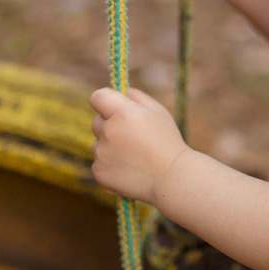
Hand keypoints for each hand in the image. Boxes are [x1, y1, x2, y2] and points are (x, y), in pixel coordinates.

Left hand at [90, 87, 188, 203]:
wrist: (171, 177)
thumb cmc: (167, 141)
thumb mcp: (158, 111)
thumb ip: (136, 96)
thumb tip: (119, 92)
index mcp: (123, 113)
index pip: (98, 97)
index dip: (104, 100)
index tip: (111, 106)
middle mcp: (108, 132)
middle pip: (96, 122)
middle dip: (110, 125)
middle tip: (132, 136)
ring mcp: (102, 154)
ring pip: (98, 144)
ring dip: (110, 147)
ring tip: (134, 156)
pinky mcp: (99, 172)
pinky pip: (99, 163)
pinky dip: (110, 165)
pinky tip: (129, 169)